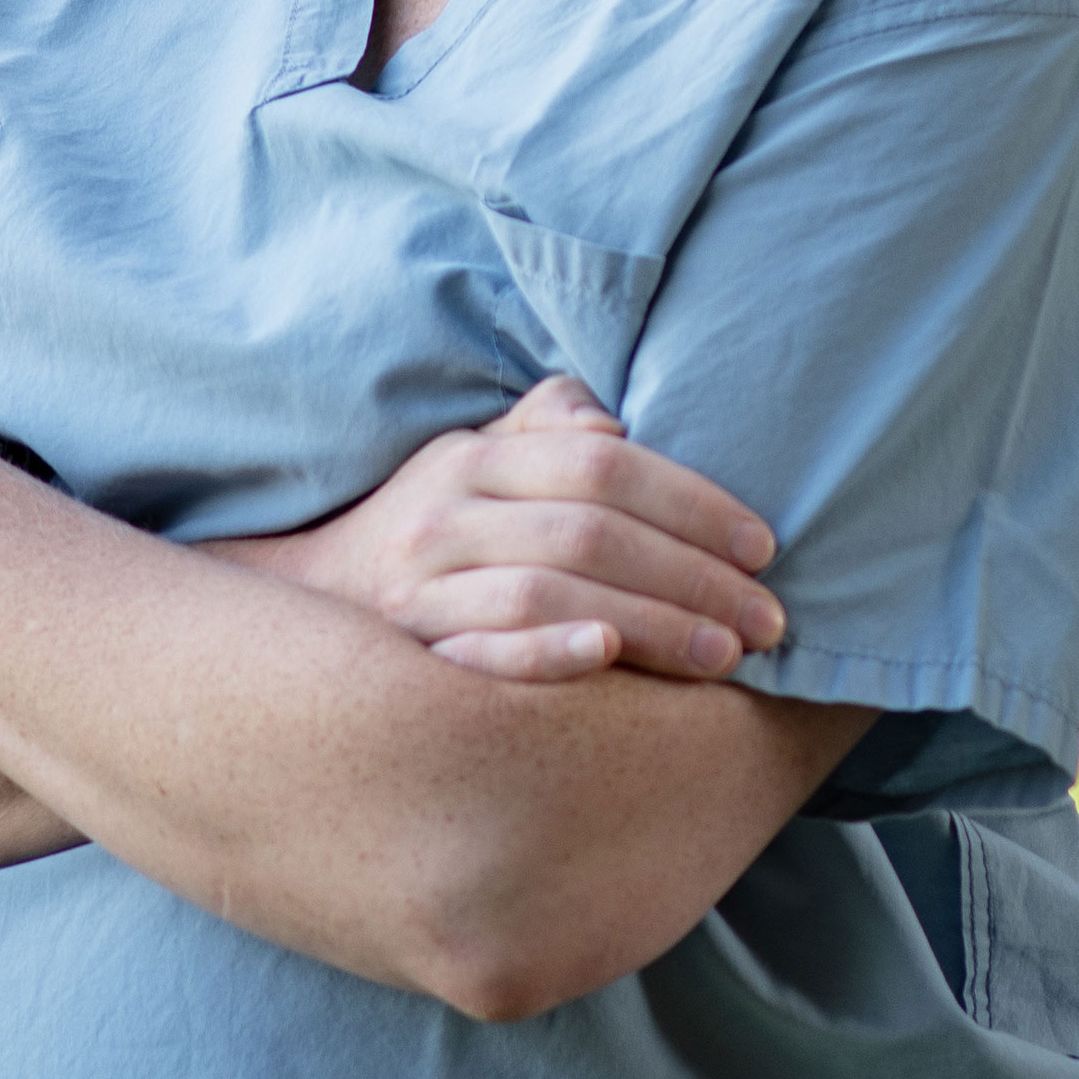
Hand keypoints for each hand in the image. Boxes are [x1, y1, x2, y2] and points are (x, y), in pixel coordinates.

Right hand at [214, 378, 785, 683]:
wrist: (308, 609)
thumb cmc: (430, 532)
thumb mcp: (476, 461)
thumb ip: (546, 428)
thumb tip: (612, 417)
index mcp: (477, 459)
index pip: (603, 466)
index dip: (692, 502)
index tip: (763, 546)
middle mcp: (446, 516)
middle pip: (589, 533)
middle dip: (692, 576)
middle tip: (770, 618)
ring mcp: (421, 590)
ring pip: (548, 593)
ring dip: (647, 623)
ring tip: (725, 655)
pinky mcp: (410, 659)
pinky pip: (481, 654)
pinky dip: (546, 654)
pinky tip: (606, 661)